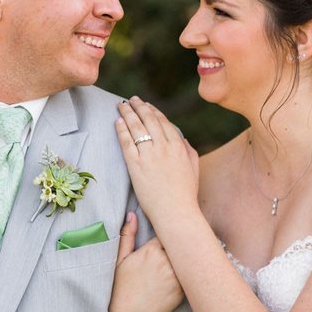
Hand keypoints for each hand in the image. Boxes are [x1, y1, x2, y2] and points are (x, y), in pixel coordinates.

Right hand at [109, 212, 183, 311]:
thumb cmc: (122, 287)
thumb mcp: (120, 260)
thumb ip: (127, 235)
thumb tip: (131, 214)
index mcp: (151, 250)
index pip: (170, 232)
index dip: (172, 232)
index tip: (174, 232)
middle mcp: (165, 261)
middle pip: (183, 243)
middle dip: (184, 241)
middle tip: (190, 236)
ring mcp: (176, 276)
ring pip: (189, 258)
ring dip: (190, 255)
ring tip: (194, 252)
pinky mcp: (182, 289)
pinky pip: (191, 275)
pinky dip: (191, 272)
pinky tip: (189, 272)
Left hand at [115, 96, 200, 224]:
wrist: (176, 212)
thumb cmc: (186, 194)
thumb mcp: (194, 168)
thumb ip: (189, 151)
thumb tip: (183, 139)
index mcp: (179, 146)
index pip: (163, 122)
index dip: (153, 111)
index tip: (146, 105)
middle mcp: (164, 147)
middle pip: (148, 120)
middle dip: (139, 107)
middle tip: (131, 100)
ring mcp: (149, 155)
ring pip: (136, 128)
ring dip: (128, 114)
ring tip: (121, 106)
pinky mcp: (136, 165)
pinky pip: (126, 142)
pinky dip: (121, 130)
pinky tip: (117, 122)